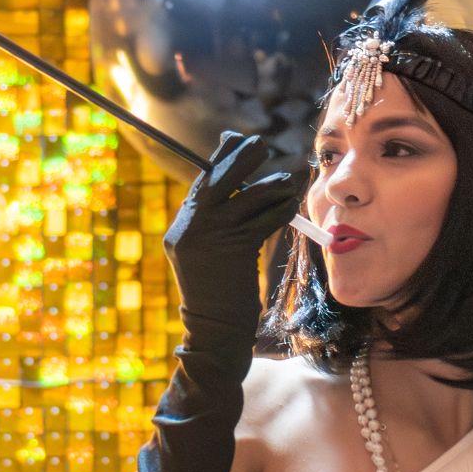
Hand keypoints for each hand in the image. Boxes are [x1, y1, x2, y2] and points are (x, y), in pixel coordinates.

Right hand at [163, 131, 301, 346]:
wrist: (215, 331)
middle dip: (242, 159)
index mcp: (181, 227)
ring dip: (271, 187)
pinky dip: (280, 211)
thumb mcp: (208, 252)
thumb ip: (216, 220)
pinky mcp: (233, 250)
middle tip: (261, 144)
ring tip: (289, 181)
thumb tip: (235, 186)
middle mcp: (189, 229)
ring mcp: (208, 238)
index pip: (202, 182)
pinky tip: (291, 208)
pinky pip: (262, 221)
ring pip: (246, 199)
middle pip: (217, 180)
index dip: (222, 158)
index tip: (238, 140)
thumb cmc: (219, 290)